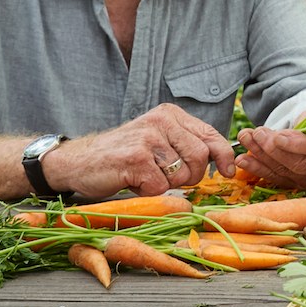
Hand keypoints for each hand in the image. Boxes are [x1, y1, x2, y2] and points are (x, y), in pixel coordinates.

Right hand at [47, 103, 235, 198]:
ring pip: (181, 174)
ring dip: (165, 184)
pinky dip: (147, 191)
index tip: (228, 170)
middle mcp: (161, 121)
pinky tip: (132, 180)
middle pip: (200, 158)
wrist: (78, 161)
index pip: (210, 135)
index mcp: (170, 115)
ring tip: (145, 175)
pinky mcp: (136, 158)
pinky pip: (160, 186)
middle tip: (166, 177)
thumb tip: (223, 161)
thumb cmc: (123, 155)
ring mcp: (148, 138)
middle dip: (190, 176)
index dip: (223, 156)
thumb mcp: (157, 140)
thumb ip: (186, 145)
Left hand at [233, 124, 305, 189]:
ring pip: (288, 173)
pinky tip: (245, 161)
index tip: (277, 136)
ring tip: (245, 141)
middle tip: (255, 134)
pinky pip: (281, 180)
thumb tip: (281, 136)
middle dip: (274, 149)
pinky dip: (261, 170)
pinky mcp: (305, 186)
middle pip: (302, 163)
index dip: (298, 143)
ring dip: (262, 158)